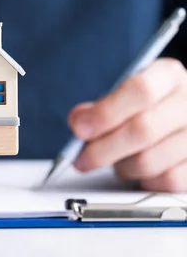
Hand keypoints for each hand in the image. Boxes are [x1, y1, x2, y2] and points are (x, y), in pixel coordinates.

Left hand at [68, 58, 186, 191]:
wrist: (182, 118)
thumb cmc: (146, 106)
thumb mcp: (124, 95)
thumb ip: (100, 106)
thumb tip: (79, 120)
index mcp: (168, 76)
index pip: (139, 90)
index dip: (105, 113)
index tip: (79, 129)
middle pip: (143, 129)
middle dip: (102, 149)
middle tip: (81, 159)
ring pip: (149, 161)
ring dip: (121, 167)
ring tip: (115, 161)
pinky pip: (165, 181)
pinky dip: (143, 180)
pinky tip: (138, 170)